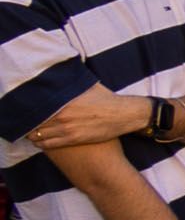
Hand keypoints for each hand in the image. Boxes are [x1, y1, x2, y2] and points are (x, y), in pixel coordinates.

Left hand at [25, 85, 163, 150]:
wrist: (124, 114)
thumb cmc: (107, 99)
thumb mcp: (88, 86)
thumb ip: (71, 84)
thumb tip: (61, 74)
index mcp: (63, 101)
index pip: (35, 108)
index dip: (28, 111)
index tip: (26, 111)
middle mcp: (62, 116)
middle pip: (34, 122)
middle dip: (28, 123)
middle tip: (26, 122)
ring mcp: (67, 129)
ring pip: (38, 135)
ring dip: (32, 134)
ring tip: (31, 133)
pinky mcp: (73, 139)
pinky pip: (48, 144)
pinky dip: (40, 143)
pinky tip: (39, 141)